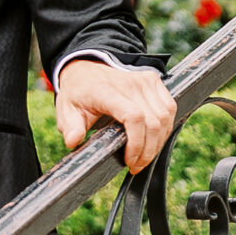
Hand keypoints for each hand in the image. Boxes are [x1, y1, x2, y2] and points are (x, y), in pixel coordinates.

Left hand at [55, 59, 176, 173]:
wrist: (87, 68)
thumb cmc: (78, 92)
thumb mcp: (66, 109)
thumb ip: (70, 127)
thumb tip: (73, 141)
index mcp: (107, 90)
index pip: (134, 117)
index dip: (137, 143)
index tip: (129, 160)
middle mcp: (130, 84)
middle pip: (153, 121)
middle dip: (148, 150)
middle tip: (136, 166)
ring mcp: (145, 80)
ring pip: (165, 116)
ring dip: (158, 142)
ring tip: (145, 157)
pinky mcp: (154, 80)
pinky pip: (169, 107)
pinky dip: (165, 127)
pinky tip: (154, 140)